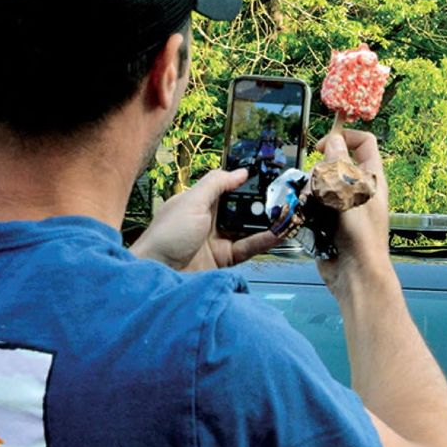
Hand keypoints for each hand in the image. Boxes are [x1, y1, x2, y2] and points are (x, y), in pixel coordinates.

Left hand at [129, 168, 278, 270]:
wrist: (159, 274)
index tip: (267, 178)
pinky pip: (248, 248)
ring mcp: (218, 240)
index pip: (227, 189)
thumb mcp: (191, 201)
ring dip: (267, 223)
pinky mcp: (225, 260)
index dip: (246, 184)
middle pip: (241, 209)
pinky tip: (278, 233)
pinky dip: (264, 241)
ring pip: (248, 229)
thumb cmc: (167, 235)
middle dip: (261, 204)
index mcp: (199, 202)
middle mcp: (210, 220)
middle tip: (282, 198)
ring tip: (286, 214)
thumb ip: (216, 184)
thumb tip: (240, 171)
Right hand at [312, 129, 390, 289]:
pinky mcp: (327, 221)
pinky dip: (305, 207)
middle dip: (320, 170)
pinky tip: (305, 216)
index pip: (364, 143)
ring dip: (310, 191)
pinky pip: (312, 205)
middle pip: (334, 163)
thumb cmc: (362, 237)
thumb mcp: (351, 194)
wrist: (355, 274)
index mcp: (372, 179)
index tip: (325, 146)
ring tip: (311, 206)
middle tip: (318, 185)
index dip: (346, 137)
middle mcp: (357, 190)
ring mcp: (341, 206)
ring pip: (319, 184)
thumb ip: (340, 166)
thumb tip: (335, 141)